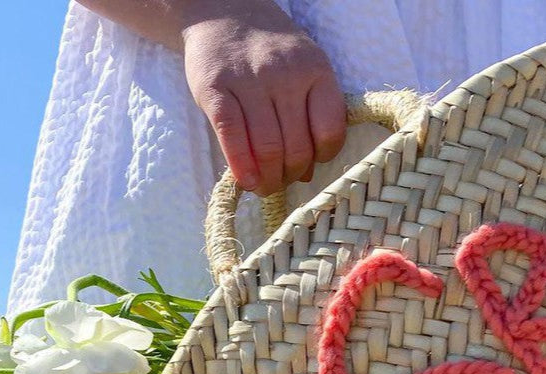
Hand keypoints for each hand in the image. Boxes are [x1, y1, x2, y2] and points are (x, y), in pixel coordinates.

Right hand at [182, 0, 346, 195]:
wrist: (223, 13)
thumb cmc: (269, 52)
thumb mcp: (303, 70)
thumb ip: (310, 116)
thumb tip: (308, 173)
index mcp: (316, 70)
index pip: (330, 131)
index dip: (322, 158)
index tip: (310, 163)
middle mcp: (285, 74)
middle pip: (296, 148)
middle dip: (291, 175)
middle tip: (282, 181)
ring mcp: (249, 80)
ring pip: (267, 148)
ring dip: (268, 179)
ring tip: (265, 185)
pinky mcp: (215, 89)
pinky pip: (232, 137)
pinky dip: (241, 166)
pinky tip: (246, 180)